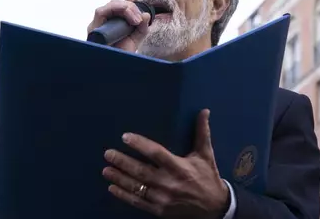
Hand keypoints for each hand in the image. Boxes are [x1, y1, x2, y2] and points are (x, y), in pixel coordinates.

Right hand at [87, 0, 150, 51]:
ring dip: (124, 9)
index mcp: (111, 23)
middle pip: (113, 3)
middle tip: (139, 19)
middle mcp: (102, 23)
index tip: (141, 19)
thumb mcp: (136, 39)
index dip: (132, 8)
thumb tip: (146, 15)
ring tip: (135, 21)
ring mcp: (96, 25)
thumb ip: (142, 27)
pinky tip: (129, 21)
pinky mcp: (93, 29)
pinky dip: (116, 11)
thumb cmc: (122, 53)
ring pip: (107, 6)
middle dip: (129, 7)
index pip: (119, 6)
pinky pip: (100, 12)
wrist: (115, 67)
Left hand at [102, 109, 228, 218]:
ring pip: (136, 186)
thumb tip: (204, 111)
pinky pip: (137, 202)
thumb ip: (202, 132)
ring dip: (119, 178)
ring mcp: (162, 198)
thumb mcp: (206, 154)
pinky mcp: (159, 209)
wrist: (214, 207)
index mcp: (180, 167)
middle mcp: (169, 182)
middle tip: (108, 153)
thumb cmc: (208, 176)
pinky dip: (123, 195)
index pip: (156, 153)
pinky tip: (112, 187)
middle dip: (123, 162)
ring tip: (106, 169)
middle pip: (141, 171)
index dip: (140, 145)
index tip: (126, 137)